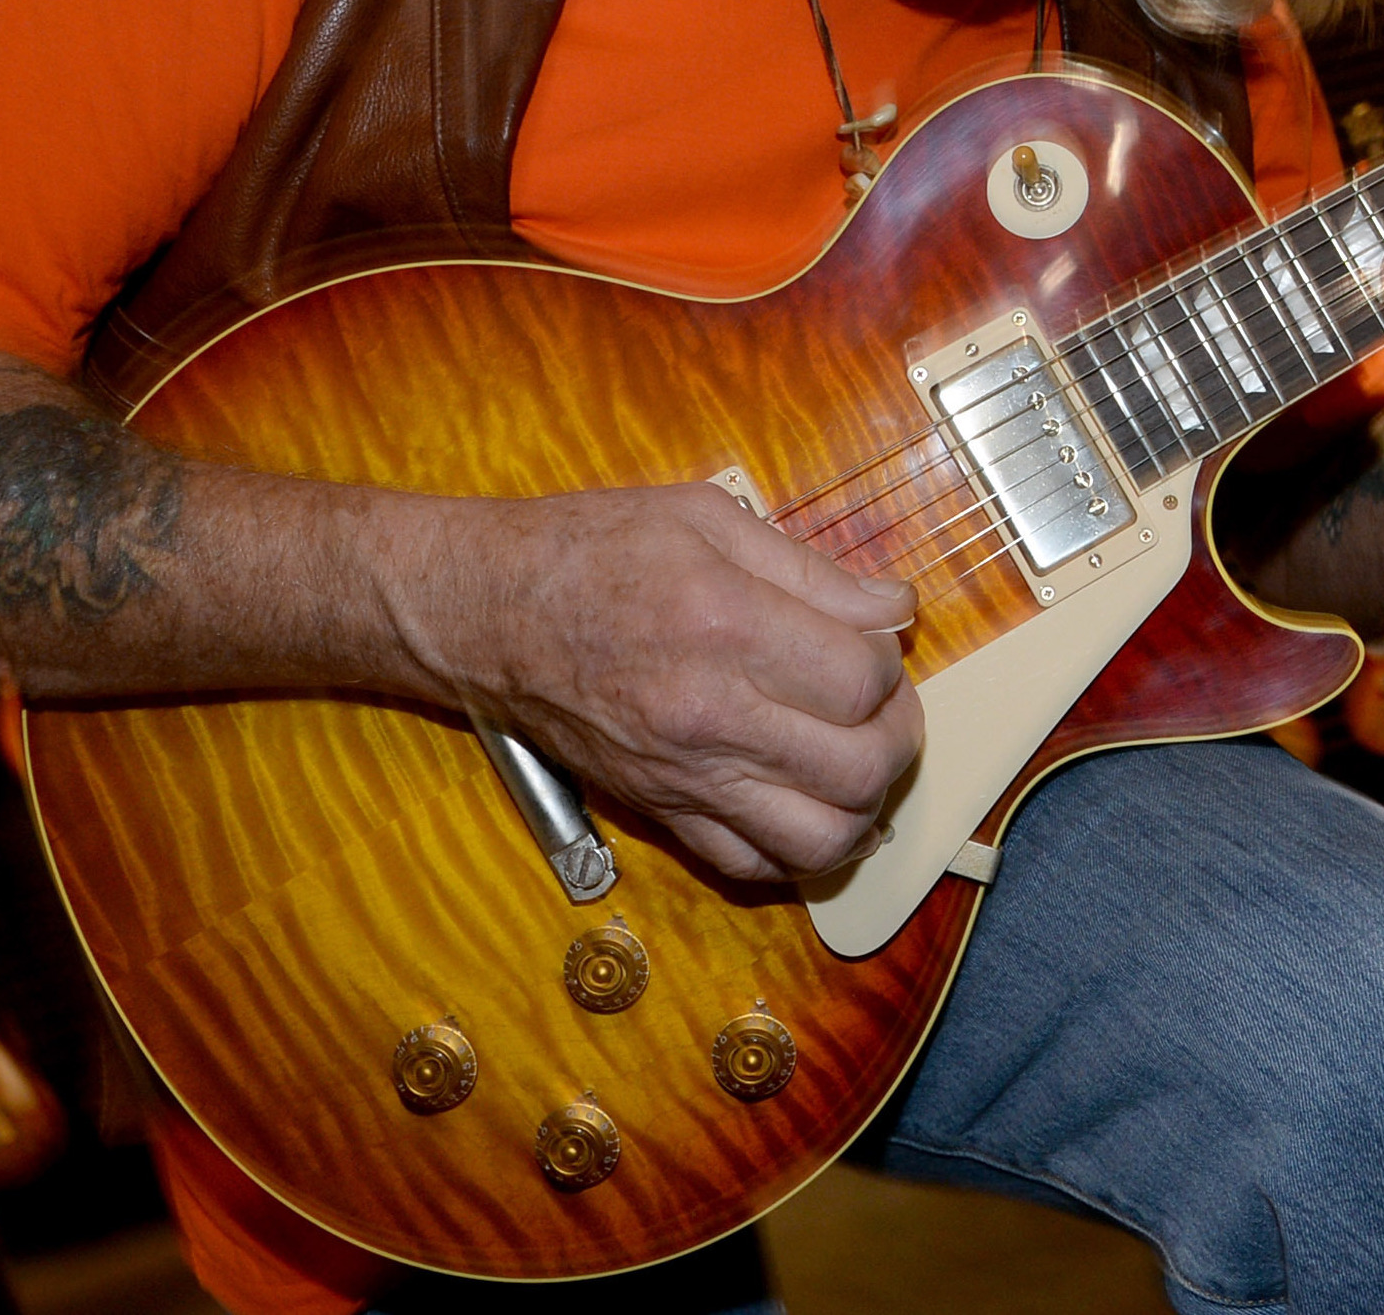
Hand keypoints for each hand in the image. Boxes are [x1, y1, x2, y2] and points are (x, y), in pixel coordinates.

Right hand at [426, 481, 922, 881]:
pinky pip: (756, 867)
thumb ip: (812, 570)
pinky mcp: (662, 813)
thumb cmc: (591, 550)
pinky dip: (799, 846)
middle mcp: (710, 716)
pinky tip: (802, 796)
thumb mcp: (707, 517)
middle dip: (897, 736)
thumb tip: (895, 609)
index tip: (872, 639)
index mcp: (727, 626)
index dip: (888, 660)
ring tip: (853, 756)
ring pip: (822, 839)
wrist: (485, 612)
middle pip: (861, 768)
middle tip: (881, 703)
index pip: (863, 679)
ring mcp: (685, 777)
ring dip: (864, 804)